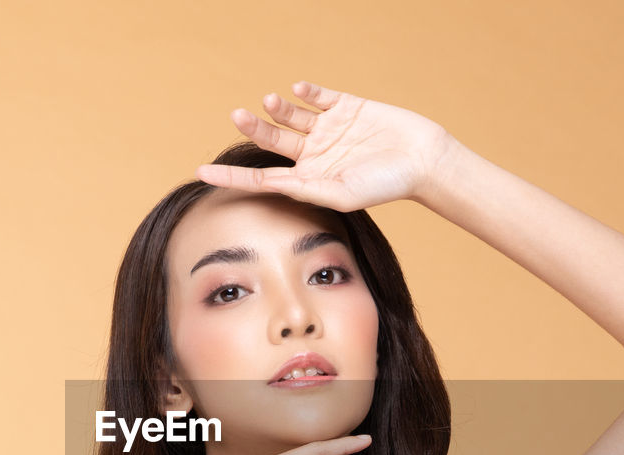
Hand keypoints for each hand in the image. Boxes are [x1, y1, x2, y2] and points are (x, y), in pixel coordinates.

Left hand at [195, 80, 453, 211]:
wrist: (423, 161)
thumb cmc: (386, 186)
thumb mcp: (343, 194)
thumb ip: (308, 189)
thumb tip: (274, 183)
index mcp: (308, 180)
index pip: (261, 179)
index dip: (231, 177)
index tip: (200, 173)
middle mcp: (314, 154)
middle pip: (272, 141)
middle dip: (253, 129)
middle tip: (238, 115)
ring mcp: (329, 129)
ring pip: (291, 115)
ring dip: (278, 108)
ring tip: (270, 102)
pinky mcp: (346, 107)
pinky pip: (318, 96)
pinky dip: (307, 92)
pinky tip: (300, 91)